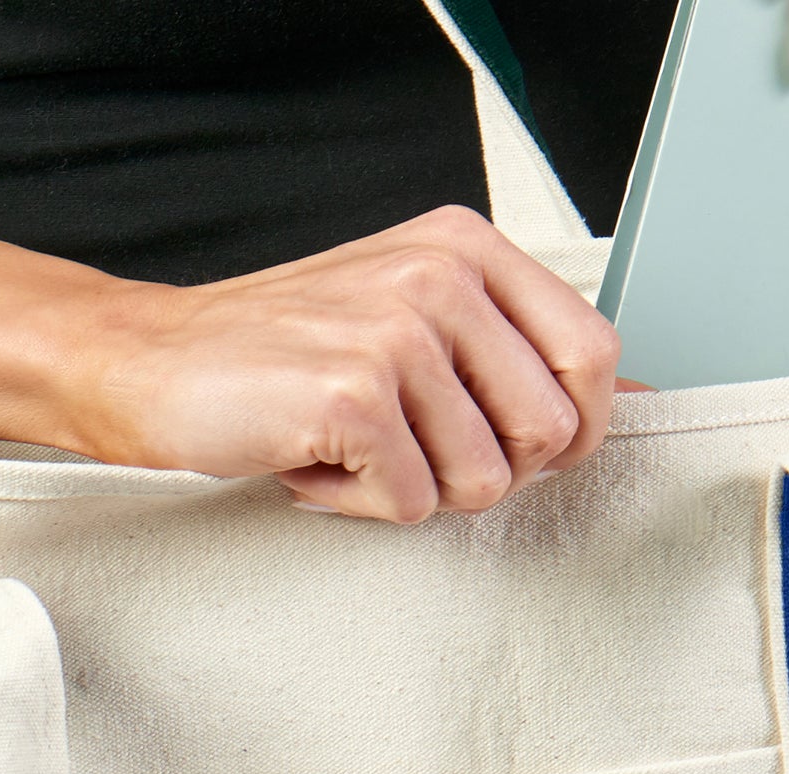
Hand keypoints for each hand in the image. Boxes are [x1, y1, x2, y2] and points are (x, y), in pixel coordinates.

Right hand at [66, 206, 621, 523]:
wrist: (153, 364)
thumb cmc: (282, 358)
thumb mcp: (412, 323)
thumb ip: (512, 352)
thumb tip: (636, 399)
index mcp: (468, 250)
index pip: (593, 357)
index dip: (568, 431)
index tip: (505, 445)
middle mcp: (442, 277)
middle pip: (551, 435)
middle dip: (487, 473)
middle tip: (412, 451)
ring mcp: (398, 333)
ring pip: (484, 484)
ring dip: (414, 493)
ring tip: (353, 449)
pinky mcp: (354, 396)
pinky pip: (412, 507)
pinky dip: (359, 508)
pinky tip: (314, 463)